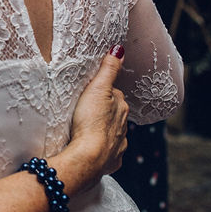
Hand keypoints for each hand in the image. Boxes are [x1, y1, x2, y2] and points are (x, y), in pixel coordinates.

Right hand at [69, 47, 129, 178]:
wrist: (88, 158)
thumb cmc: (90, 122)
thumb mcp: (97, 89)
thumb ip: (109, 70)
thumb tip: (120, 50)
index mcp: (121, 107)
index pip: (115, 94)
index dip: (103, 92)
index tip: (91, 92)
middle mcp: (123, 126)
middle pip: (115, 114)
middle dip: (105, 112)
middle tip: (87, 110)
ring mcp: (118, 145)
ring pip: (113, 133)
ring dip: (104, 131)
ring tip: (88, 130)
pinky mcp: (110, 161)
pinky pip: (109, 153)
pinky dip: (103, 150)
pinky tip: (93, 149)